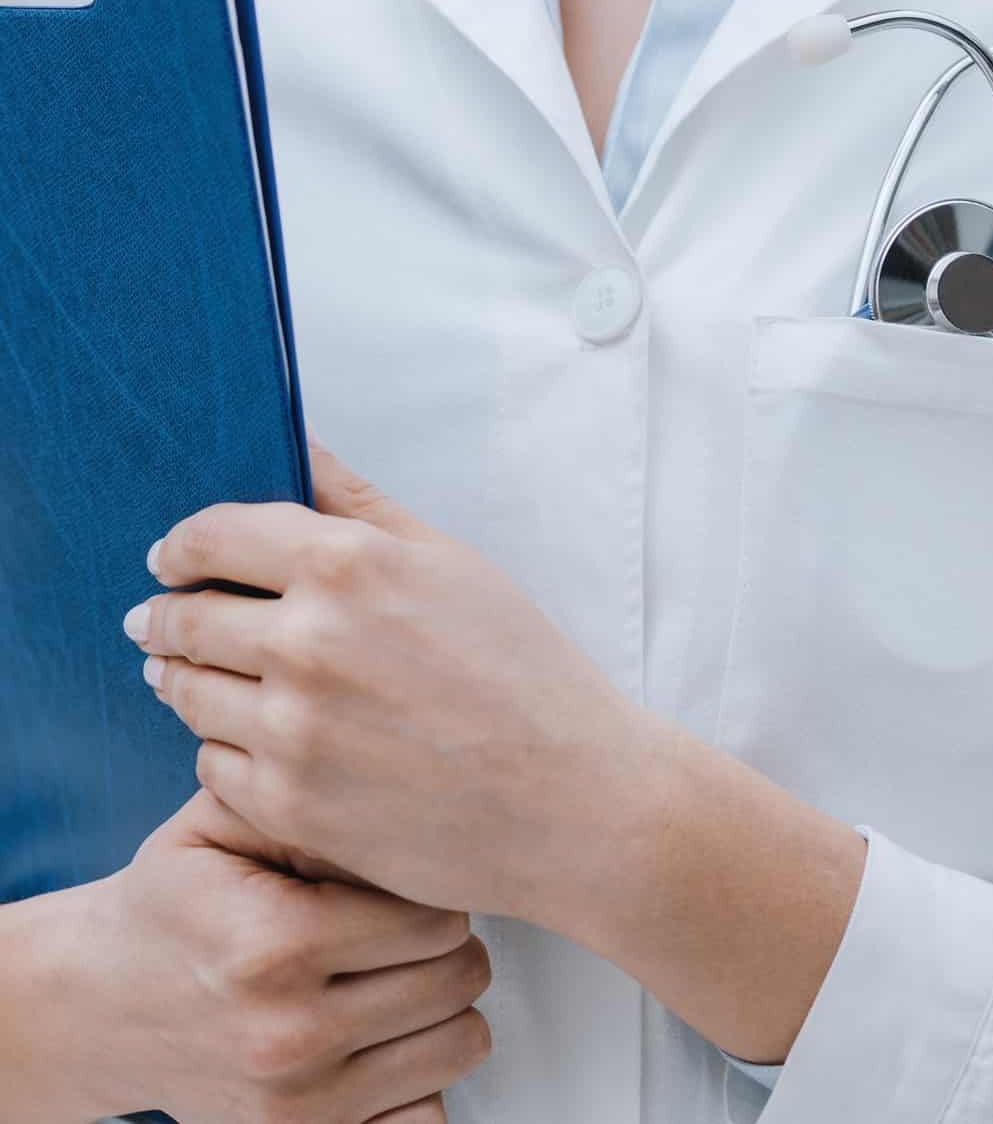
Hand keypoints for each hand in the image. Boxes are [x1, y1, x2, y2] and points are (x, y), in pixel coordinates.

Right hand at [31, 790, 489, 1123]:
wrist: (97, 1004)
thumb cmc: (177, 902)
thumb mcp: (224, 821)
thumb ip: (317, 803)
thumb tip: (407, 814)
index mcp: (275, 944)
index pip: (441, 917)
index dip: (431, 891)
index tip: (396, 889)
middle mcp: (288, 1034)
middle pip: (462, 977)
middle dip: (444, 946)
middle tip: (398, 934)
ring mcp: (298, 1105)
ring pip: (462, 1042)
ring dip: (440, 1009)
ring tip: (391, 982)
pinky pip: (428, 1117)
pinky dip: (421, 1080)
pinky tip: (383, 1044)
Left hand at [129, 436, 653, 924]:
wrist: (572, 797)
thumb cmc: (525, 673)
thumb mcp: (453, 564)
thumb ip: (362, 504)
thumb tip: (298, 445)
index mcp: (348, 565)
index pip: (211, 536)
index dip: (181, 546)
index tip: (172, 559)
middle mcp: (306, 641)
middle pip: (184, 617)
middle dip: (167, 617)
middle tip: (166, 624)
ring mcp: (291, 728)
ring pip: (185, 692)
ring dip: (187, 681)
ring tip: (206, 681)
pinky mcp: (287, 801)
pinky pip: (210, 765)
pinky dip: (228, 750)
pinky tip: (265, 744)